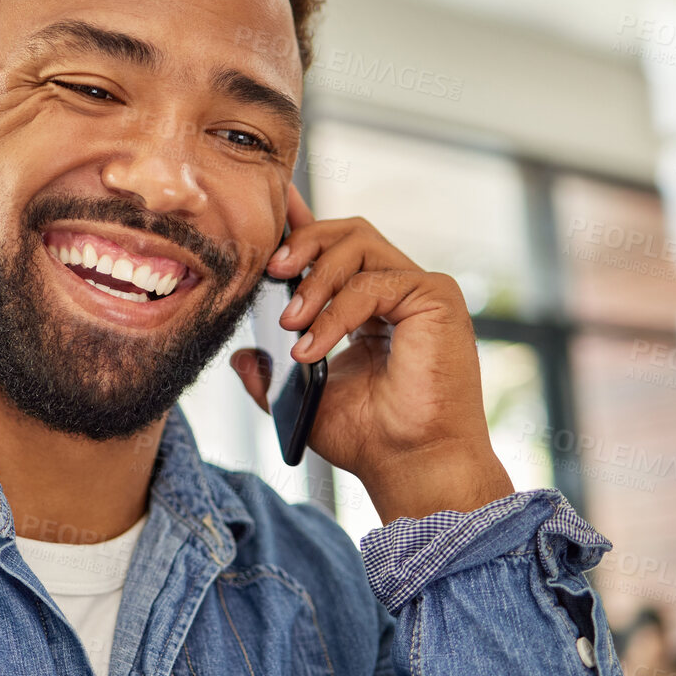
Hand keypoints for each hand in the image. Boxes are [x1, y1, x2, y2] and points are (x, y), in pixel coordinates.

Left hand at [229, 183, 514, 522]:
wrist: (410, 465)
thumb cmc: (369, 438)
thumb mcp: (303, 398)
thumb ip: (272, 372)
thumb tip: (239, 356)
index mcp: (371, 304)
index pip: (333, 249)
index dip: (301, 225)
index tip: (268, 211)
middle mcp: (398, 289)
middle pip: (346, 232)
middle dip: (301, 243)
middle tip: (270, 272)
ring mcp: (420, 289)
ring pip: (358, 243)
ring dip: (314, 277)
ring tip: (290, 322)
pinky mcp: (436, 297)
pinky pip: (374, 282)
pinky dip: (336, 312)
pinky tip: (313, 346)